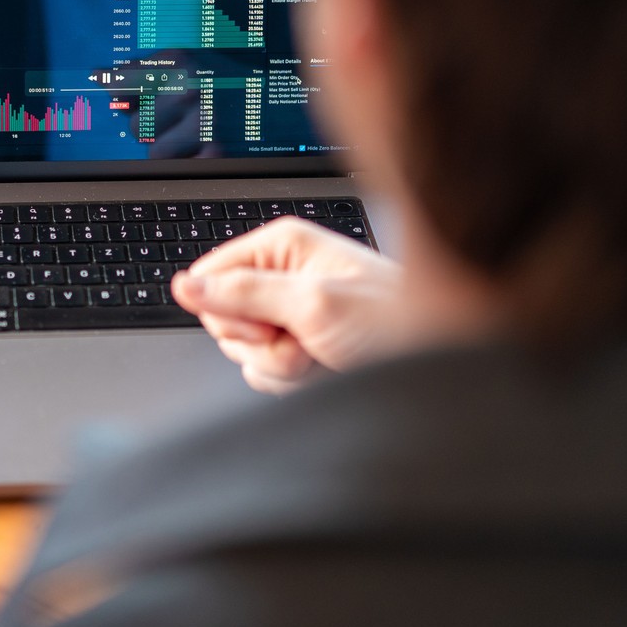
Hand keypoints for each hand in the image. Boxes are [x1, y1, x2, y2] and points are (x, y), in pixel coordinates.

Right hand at [171, 218, 411, 394]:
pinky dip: (292, 380)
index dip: (227, 309)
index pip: (210, 276)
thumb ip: (244, 294)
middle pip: (223, 318)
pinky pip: (266, 372)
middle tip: (302, 340)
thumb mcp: (313, 305)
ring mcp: (292, 314)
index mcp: (283, 246)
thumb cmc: (395, 321)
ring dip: (279, 366)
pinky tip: (324, 369)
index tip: (264, 320)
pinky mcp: (301, 347)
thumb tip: (186, 285)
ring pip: (244, 352)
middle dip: (259, 343)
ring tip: (321, 354)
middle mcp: (283, 275)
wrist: (440, 357)